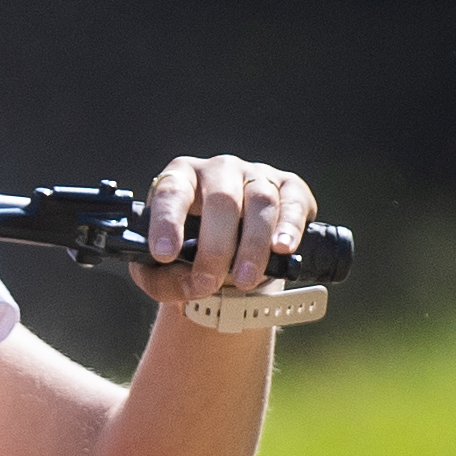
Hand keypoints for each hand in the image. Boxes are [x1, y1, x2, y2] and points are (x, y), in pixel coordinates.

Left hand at [134, 153, 317, 306]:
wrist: (233, 253)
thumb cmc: (192, 253)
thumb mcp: (166, 268)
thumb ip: (163, 280)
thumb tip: (187, 285)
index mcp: (181, 179)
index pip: (172, 191)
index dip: (167, 222)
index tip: (164, 254)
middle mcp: (219, 170)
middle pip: (221, 200)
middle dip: (215, 248)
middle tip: (207, 283)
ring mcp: (257, 175)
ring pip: (260, 202)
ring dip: (253, 245)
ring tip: (244, 279)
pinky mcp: (290, 188)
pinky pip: (293, 204)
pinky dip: (289, 228)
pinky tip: (282, 249)